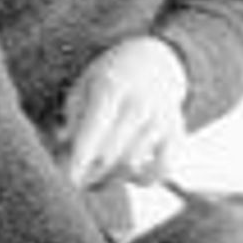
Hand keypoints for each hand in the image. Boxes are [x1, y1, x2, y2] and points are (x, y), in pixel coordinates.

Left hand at [55, 34, 186, 190]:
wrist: (154, 64)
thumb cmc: (109, 81)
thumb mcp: (84, 87)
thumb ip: (72, 119)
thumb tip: (65, 149)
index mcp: (111, 87)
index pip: (94, 129)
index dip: (80, 158)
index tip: (68, 179)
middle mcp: (139, 103)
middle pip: (109, 155)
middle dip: (89, 172)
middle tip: (80, 178)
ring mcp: (161, 119)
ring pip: (131, 166)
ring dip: (112, 177)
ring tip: (100, 172)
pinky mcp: (177, 134)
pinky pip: (161, 170)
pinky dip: (144, 179)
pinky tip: (131, 174)